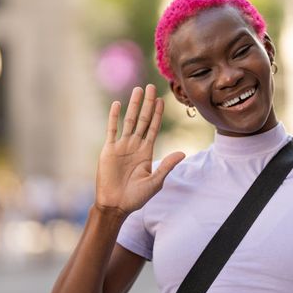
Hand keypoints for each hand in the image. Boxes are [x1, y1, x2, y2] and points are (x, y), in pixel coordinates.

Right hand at [95, 84, 184, 214]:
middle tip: (151, 87)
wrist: (116, 205)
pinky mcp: (109, 150)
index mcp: (147, 151)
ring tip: (138, 90)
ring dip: (133, 105)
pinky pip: (112, 130)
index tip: (162, 100)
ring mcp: (122, 146)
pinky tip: (117, 104)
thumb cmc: (136, 197)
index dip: (157, 114)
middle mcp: (135, 145)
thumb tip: (183, 153)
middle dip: (147, 103)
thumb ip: (167, 166)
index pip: (153, 128)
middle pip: (142, 119)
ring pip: (128, 121)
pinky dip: (114, 117)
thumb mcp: (155, 181)